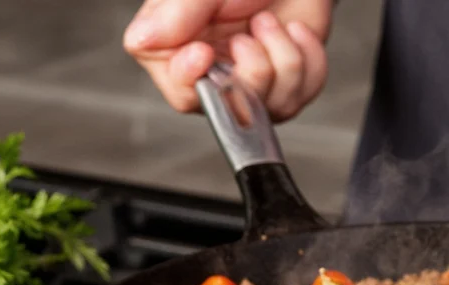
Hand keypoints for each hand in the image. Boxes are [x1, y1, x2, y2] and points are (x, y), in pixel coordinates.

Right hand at [123, 0, 331, 121]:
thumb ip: (176, 13)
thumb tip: (142, 39)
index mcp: (181, 54)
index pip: (182, 94)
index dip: (193, 80)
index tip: (203, 51)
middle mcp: (217, 78)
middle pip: (235, 108)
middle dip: (253, 69)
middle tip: (250, 32)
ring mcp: (255, 87)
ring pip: (275, 105)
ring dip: (282, 56)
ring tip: (269, 21)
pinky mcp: (291, 86)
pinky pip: (305, 90)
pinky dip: (307, 55)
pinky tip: (293, 31)